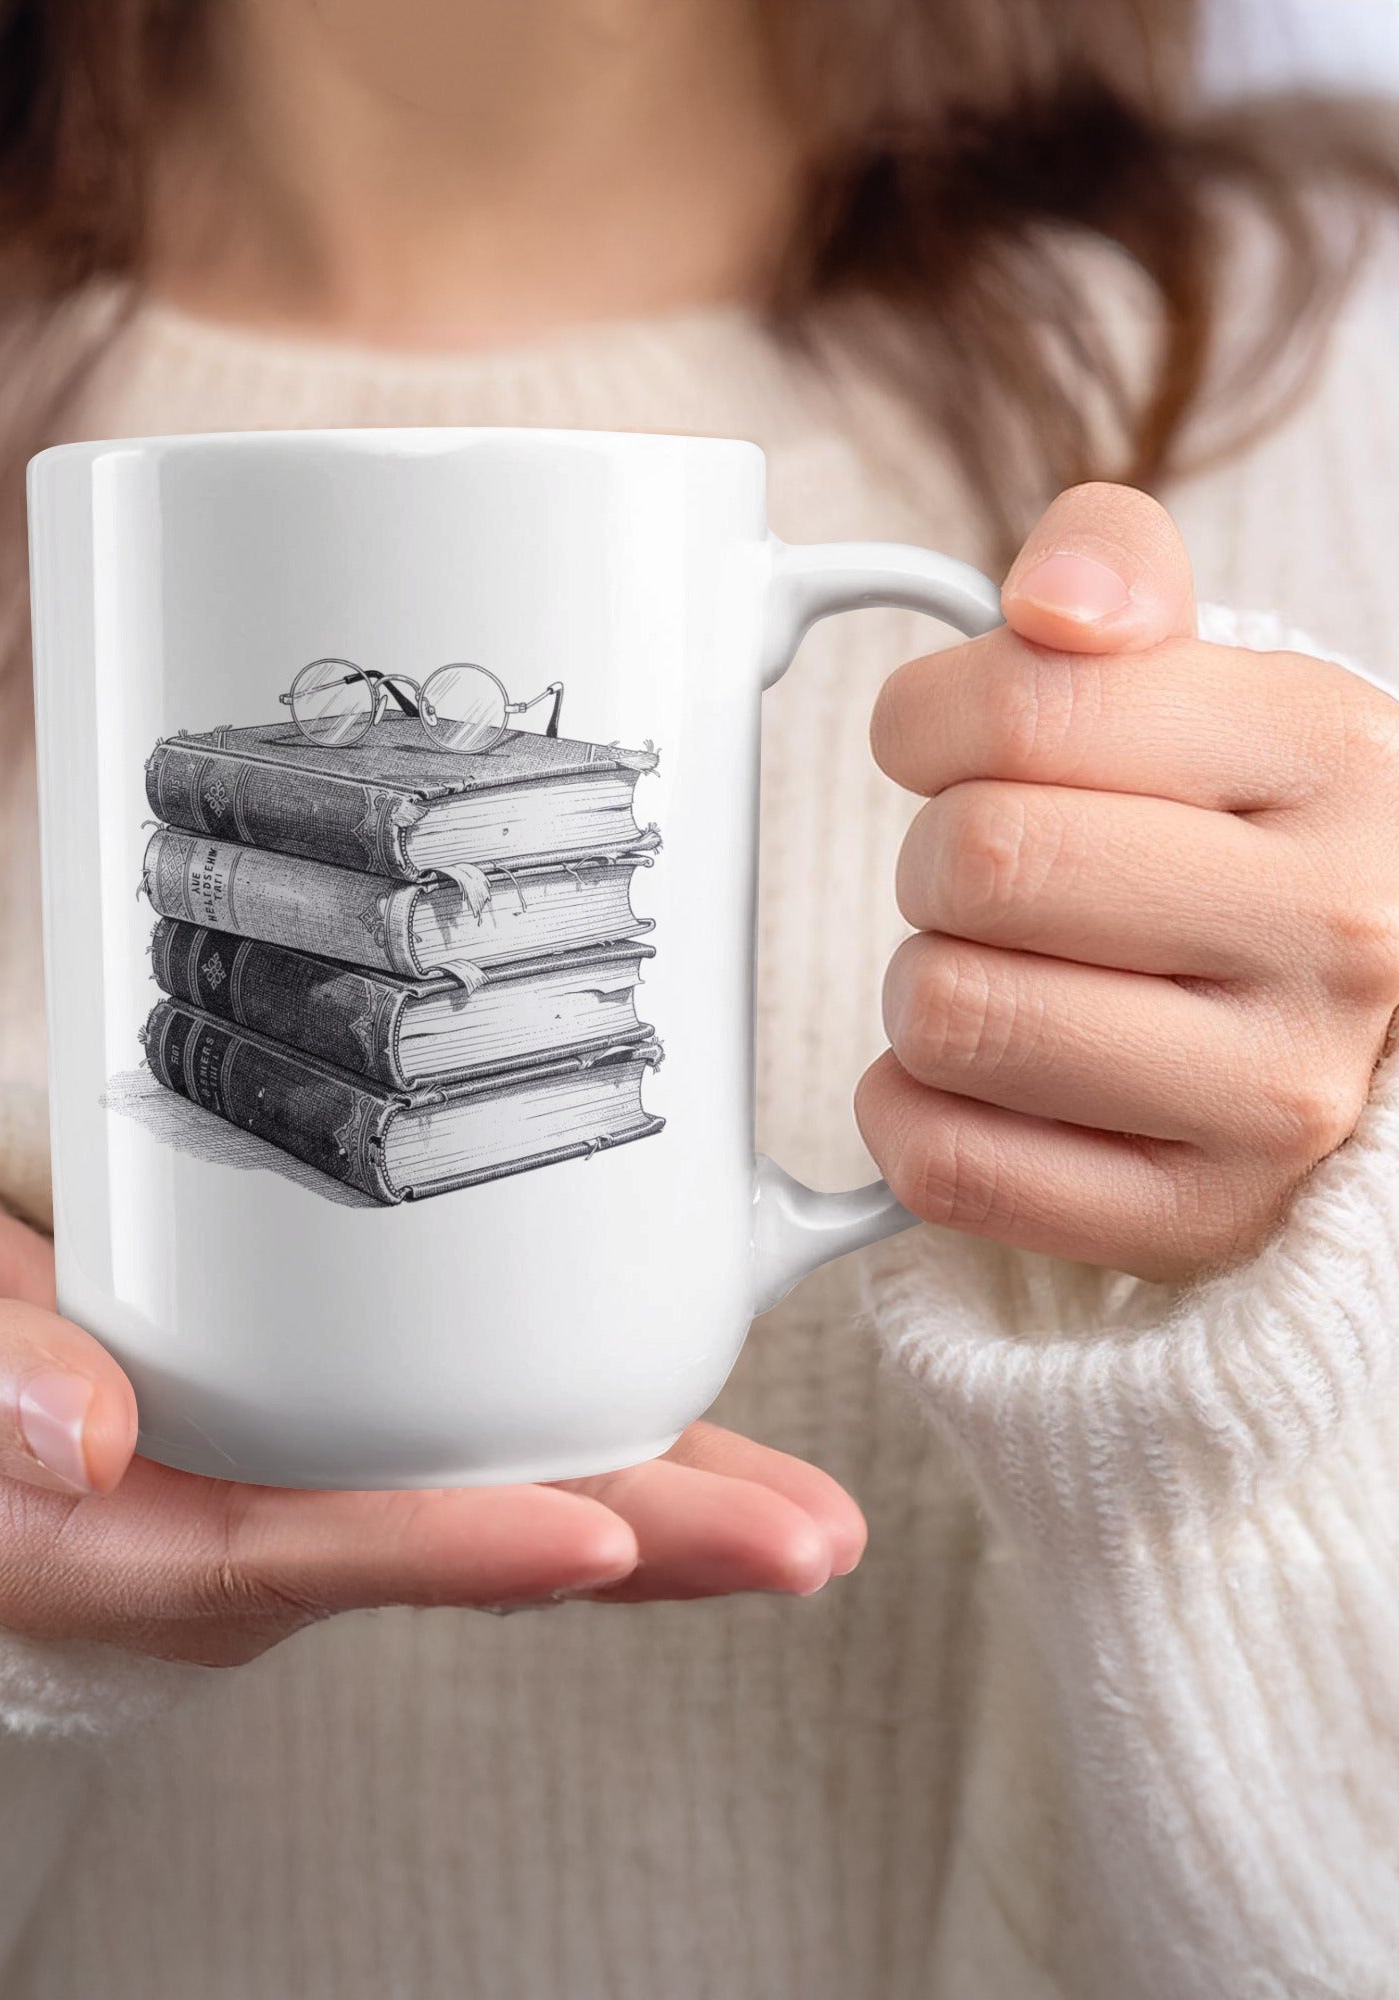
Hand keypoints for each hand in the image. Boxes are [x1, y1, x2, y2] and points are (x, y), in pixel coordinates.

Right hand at [0, 1164, 865, 1665]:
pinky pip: (454, 1456)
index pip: (293, 1552)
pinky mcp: (303, 1441)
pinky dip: (579, 1447)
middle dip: (627, 1550)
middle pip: (437, 1550)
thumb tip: (81, 1428)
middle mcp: (215, 1539)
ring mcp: (271, 1497)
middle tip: (801, 1542)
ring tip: (805, 1514)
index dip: (444, 1548)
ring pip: (475, 1512)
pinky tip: (692, 1434)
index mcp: (101, 1537)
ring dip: (646, 1513)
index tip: (592, 1534)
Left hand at [859, 483, 1398, 1282]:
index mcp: (1332, 754)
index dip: (925, 721)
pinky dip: (910, 1112)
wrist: (1357, 1020)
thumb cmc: (1240, 837)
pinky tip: (976, 1079)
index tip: (944, 746)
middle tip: (985, 876)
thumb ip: (1113, 573)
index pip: (1023, 708)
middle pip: (974, 863)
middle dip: (933, 858)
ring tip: (1000, 973)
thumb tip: (1050, 601)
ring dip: (924, 985)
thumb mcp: (1208, 677)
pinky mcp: (1194, 1219)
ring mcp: (1275, 1097)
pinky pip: (946, 1164)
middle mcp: (1336, 931)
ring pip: (948, 1015)